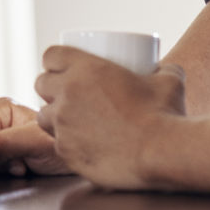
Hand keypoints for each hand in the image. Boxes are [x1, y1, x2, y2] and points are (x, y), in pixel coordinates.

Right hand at [0, 97, 69, 175]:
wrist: (81, 164)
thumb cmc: (64, 146)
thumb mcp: (33, 141)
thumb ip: (2, 140)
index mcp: (1, 109)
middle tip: (17, 162)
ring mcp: (0, 142)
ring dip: (1, 168)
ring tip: (22, 165)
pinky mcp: (4, 160)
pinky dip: (4, 174)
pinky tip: (22, 170)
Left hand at [35, 48, 185, 189]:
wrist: (162, 153)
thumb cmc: (165, 113)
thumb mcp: (168, 79)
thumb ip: (163, 68)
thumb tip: (164, 68)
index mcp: (86, 68)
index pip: (51, 55)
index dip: (56, 61)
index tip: (64, 68)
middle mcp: (67, 94)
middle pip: (41, 84)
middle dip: (50, 87)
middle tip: (67, 94)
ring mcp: (63, 125)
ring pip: (42, 116)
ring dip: (53, 116)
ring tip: (71, 121)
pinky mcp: (66, 152)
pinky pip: (56, 143)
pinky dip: (66, 143)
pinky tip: (83, 145)